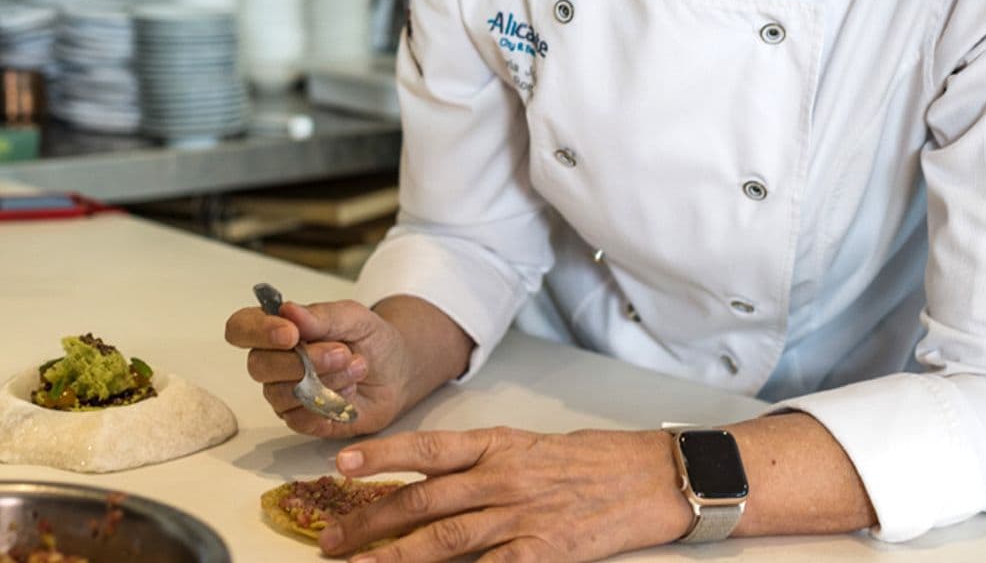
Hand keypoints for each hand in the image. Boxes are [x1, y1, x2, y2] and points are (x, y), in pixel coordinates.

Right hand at [224, 299, 411, 438]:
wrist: (397, 370)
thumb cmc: (369, 338)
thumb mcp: (354, 317)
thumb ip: (321, 316)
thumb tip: (287, 311)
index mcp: (278, 329)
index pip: (241, 327)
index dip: (257, 331)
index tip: (290, 334)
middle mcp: (274, 363)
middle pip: (259, 366)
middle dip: (304, 360)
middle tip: (343, 352)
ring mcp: (285, 394)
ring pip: (282, 394)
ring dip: (325, 380)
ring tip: (356, 367)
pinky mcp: (302, 421)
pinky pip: (300, 419)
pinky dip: (330, 404)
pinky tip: (350, 392)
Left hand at [318, 427, 691, 560]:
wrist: (648, 476)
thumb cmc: (591, 459)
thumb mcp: (532, 446)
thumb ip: (484, 462)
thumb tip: (433, 478)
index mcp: (499, 444)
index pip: (429, 447)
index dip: (383, 455)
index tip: (342, 462)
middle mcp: (502, 476)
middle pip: (422, 499)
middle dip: (369, 520)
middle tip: (328, 538)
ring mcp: (521, 516)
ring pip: (442, 539)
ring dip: (393, 556)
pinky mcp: (542, 552)